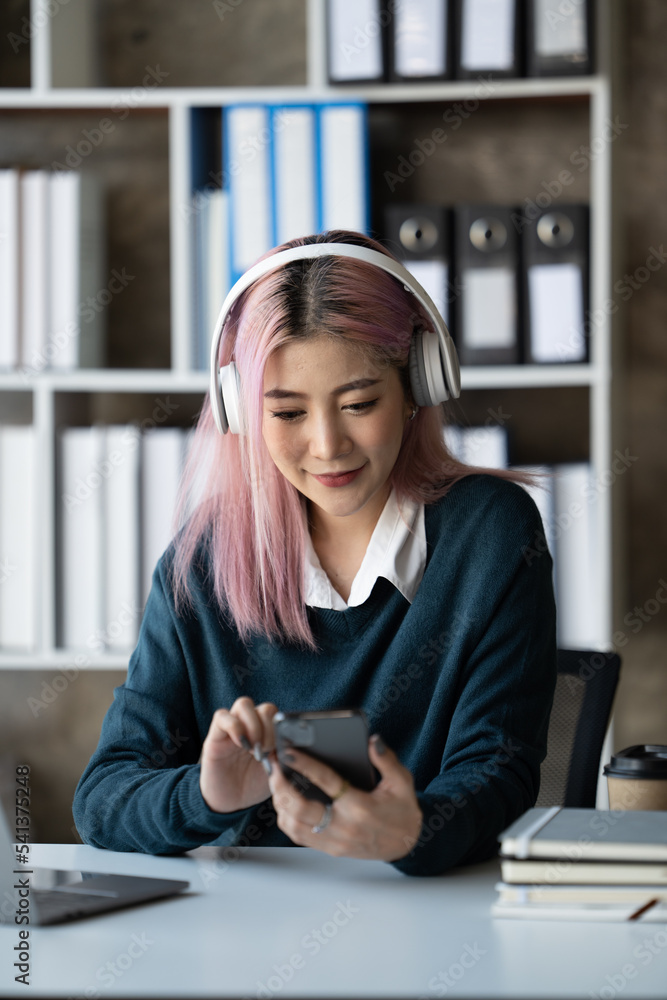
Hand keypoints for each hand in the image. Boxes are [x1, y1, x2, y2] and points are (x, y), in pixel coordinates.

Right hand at [200, 696, 278, 812]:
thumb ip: (284, 755)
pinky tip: (241, 744)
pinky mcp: (215, 736)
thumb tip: (292, 745)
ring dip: (253, 725)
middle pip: (264, 708)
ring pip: (244, 704)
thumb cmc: (254, 785)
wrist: (231, 803)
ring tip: (253, 749)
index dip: (282, 728)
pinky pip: (221, 716)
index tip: (281, 748)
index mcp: (268, 732)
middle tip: (266, 751)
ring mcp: (233, 729)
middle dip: (269, 728)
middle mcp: (251, 726)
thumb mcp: (276, 771)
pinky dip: (234, 726)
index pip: (279, 715)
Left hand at [267, 734, 422, 861]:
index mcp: (360, 806)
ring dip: (280, 803)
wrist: (408, 843)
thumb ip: (386, 759)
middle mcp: (344, 826)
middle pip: (300, 809)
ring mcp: (335, 841)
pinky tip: (284, 803)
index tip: (289, 752)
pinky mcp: (331, 849)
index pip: (326, 782)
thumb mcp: (402, 781)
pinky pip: (300, 837)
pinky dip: (287, 819)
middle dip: (281, 786)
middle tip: (274, 767)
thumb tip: (371, 740)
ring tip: (276, 782)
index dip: (305, 765)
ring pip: (295, 826)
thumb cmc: (403, 809)